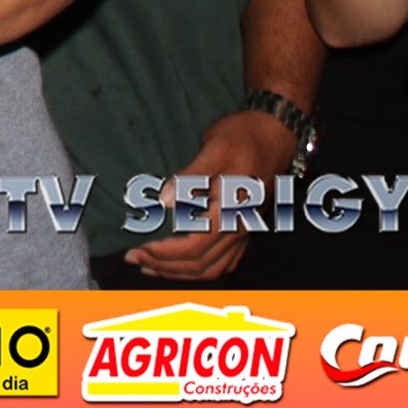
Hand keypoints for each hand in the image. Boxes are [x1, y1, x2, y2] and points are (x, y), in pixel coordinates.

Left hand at [122, 109, 292, 280]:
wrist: (275, 134)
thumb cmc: (242, 137)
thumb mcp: (215, 147)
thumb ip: (191, 175)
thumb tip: (165, 200)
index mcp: (231, 209)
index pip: (195, 246)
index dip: (164, 253)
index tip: (137, 248)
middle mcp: (241, 227)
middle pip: (200, 264)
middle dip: (164, 265)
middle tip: (133, 257)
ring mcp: (245, 231)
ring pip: (213, 269)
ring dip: (180, 273)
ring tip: (150, 266)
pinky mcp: (246, 230)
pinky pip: (224, 263)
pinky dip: (200, 271)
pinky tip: (182, 266)